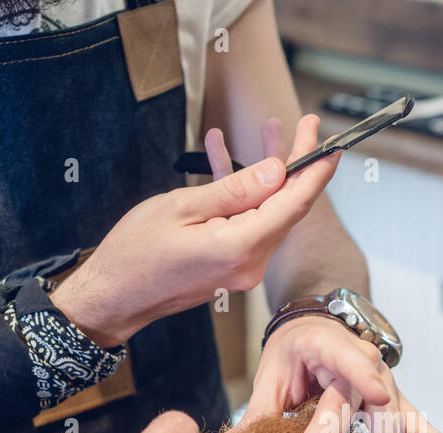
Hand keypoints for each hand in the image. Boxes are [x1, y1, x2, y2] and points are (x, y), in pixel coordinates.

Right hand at [50, 116, 339, 347]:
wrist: (113, 296)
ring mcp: (242, 267)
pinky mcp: (231, 265)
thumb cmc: (136, 253)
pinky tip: (224, 155)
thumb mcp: (182, 208)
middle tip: (304, 126)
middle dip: (297, 164)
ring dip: (268, 173)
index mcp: (240, 247)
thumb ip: (235, 190)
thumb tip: (278, 171)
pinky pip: (247, 222)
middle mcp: (250, 263)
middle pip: (287, 206)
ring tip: (268, 130)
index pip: (294, 203)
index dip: (315, 168)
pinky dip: (241, 192)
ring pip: (269, 211)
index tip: (328, 140)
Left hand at [226, 314, 442, 432]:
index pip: (345, 361)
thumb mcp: (272, 372)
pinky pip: (416, 422)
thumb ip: (258, 412)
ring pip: (389, 416)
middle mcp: (363, 362)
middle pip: (358, 404)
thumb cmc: (293, 353)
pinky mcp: (393, 401)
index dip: (361, 377)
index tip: (375, 396)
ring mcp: (382, 382)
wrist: (319, 324)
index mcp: (328, 345)